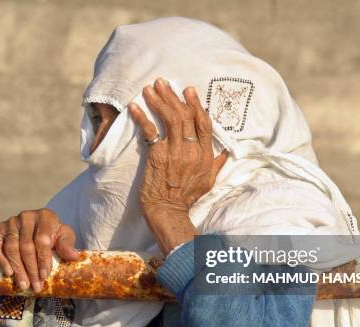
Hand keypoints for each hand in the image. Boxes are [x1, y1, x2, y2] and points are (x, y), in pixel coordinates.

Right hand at [0, 208, 78, 291]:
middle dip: (31, 269)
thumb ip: (67, 245)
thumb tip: (73, 256)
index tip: (44, 276)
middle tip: (35, 286)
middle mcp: (26, 216)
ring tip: (24, 285)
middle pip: (26, 246)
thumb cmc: (54, 236)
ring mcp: (10, 222)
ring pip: (11, 248)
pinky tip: (8, 273)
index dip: (43, 259)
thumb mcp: (64, 237)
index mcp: (45, 216)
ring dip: (17, 269)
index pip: (42, 240)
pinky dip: (0, 260)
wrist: (38, 231)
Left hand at [129, 78, 227, 253]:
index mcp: (205, 154)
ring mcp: (175, 152)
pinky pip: (150, 131)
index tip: (188, 90)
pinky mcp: (158, 156)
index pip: (203, 123)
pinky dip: (141, 117)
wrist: (169, 211)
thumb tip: (226, 152)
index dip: (196, 104)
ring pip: (170, 118)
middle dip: (174, 96)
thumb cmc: (187, 198)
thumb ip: (217, 163)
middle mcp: (192, 150)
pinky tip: (134, 106)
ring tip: (150, 88)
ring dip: (159, 100)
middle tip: (163, 82)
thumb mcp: (209, 181)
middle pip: (185, 116)